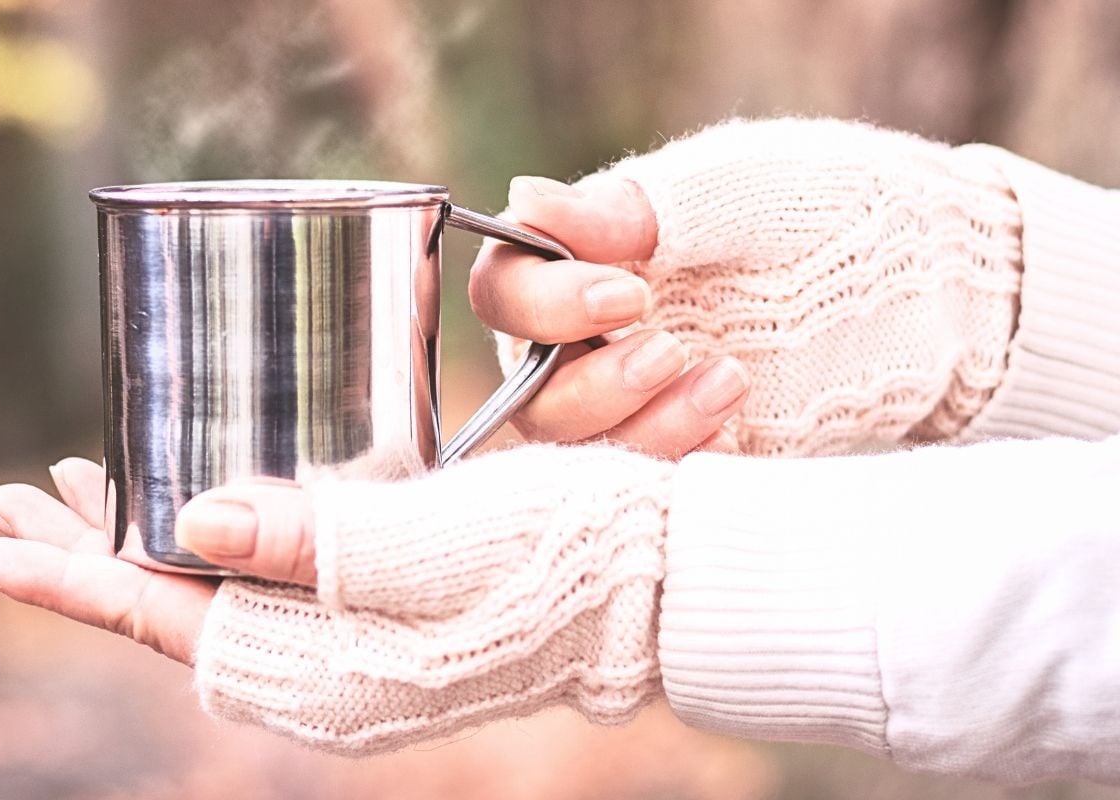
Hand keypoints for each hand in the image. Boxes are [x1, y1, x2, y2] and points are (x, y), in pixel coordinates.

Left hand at [0, 444, 673, 753]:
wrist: (658, 584)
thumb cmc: (563, 562)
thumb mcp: (441, 543)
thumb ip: (315, 543)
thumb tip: (194, 520)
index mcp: (331, 670)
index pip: (171, 623)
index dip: (75, 582)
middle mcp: (333, 666)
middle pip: (183, 607)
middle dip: (96, 554)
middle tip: (25, 500)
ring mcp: (362, 637)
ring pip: (228, 587)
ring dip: (158, 536)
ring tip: (95, 492)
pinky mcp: (394, 603)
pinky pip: (281, 572)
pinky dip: (232, 528)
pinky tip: (220, 494)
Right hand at [481, 118, 1023, 455]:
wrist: (925, 282)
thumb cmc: (823, 209)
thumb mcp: (728, 190)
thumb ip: (627, 206)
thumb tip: (524, 197)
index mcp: (585, 266)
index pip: (506, 295)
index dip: (545, 303)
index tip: (631, 291)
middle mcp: (593, 343)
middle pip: (531, 394)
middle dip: (598, 383)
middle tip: (676, 350)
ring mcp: (638, 407)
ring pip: (581, 454)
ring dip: (642, 428)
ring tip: (731, 382)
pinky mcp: (685, 455)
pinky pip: (646, 488)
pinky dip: (679, 465)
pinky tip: (735, 434)